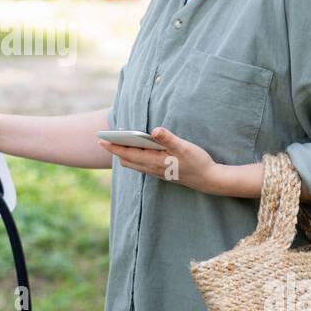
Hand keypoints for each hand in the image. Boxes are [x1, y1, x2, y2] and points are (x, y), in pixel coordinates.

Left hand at [97, 126, 219, 192]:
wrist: (209, 180)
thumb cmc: (198, 162)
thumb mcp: (185, 147)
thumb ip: (168, 139)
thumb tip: (155, 130)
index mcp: (155, 161)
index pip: (129, 153)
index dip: (114, 147)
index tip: (102, 140)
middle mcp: (153, 169)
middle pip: (128, 160)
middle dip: (116, 150)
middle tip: (105, 139)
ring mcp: (157, 173)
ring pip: (134, 165)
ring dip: (124, 155)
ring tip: (118, 144)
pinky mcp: (163, 173)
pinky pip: (142, 167)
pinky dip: (134, 159)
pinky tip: (137, 152)